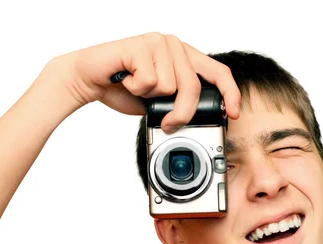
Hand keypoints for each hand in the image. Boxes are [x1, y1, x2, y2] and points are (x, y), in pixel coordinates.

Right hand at [48, 32, 240, 131]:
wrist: (90, 79)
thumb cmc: (124, 89)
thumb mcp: (159, 102)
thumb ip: (178, 104)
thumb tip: (195, 122)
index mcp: (184, 56)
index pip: (218, 72)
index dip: (230, 93)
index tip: (233, 114)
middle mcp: (174, 45)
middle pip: (193, 87)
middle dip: (181, 113)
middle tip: (167, 122)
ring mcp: (159, 42)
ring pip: (170, 86)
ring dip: (149, 96)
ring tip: (135, 86)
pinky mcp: (141, 45)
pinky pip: (149, 81)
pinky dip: (134, 89)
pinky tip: (126, 79)